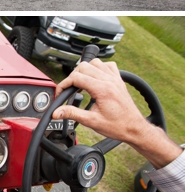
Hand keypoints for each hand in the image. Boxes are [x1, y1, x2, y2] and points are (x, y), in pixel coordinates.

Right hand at [53, 59, 180, 167]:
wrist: (135, 129)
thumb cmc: (117, 126)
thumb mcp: (91, 121)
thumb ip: (72, 114)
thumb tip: (56, 112)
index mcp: (102, 90)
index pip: (76, 78)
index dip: (64, 85)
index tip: (61, 93)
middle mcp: (109, 81)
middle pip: (83, 67)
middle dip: (72, 77)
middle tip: (70, 90)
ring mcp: (115, 79)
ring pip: (95, 62)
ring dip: (85, 70)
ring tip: (81, 83)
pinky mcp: (119, 80)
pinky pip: (108, 65)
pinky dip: (99, 68)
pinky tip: (95, 78)